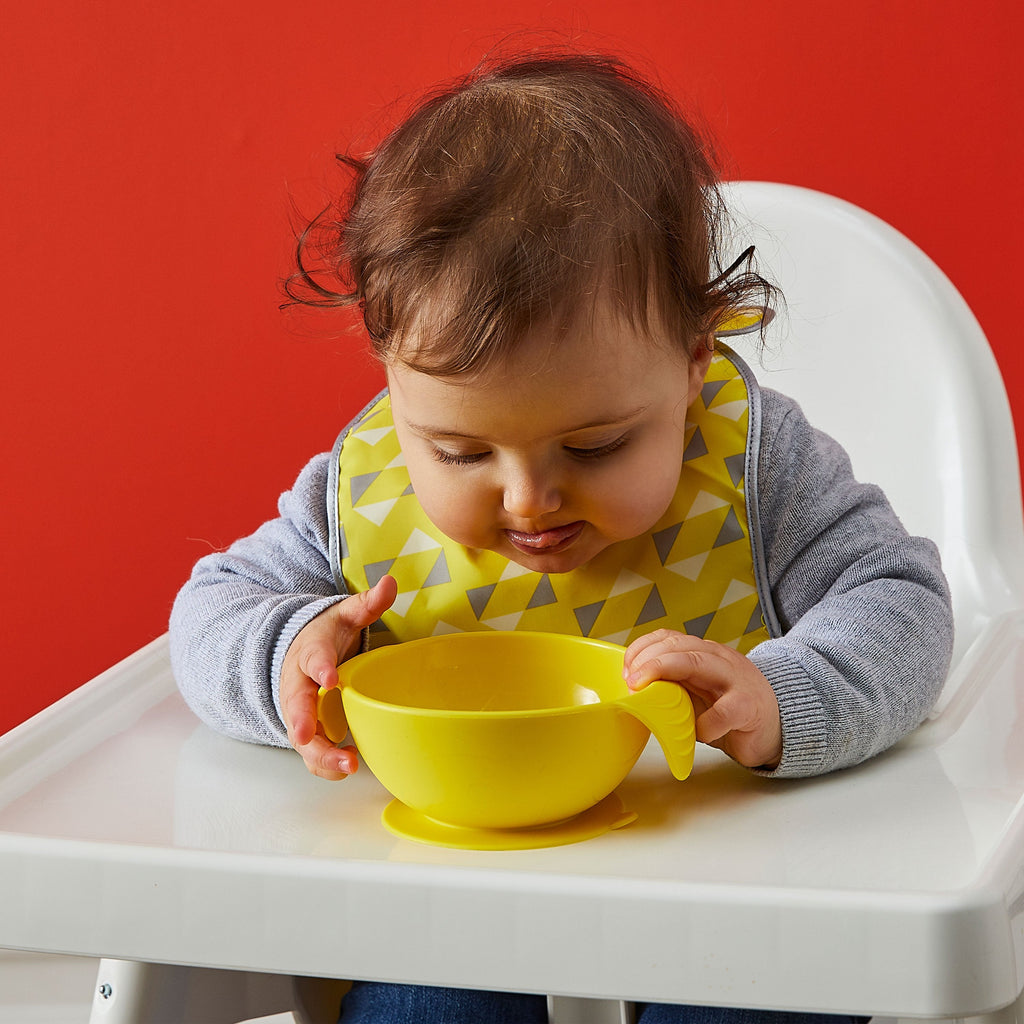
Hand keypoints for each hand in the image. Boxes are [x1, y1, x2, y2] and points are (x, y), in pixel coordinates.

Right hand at [280, 575, 396, 779]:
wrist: (298, 653)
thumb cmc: (326, 637)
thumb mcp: (345, 615)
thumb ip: (367, 603)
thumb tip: (390, 582)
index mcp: (309, 654)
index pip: (312, 659)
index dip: (320, 669)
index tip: (330, 679)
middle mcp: (298, 687)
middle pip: (297, 707)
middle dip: (304, 723)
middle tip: (311, 737)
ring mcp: (301, 713)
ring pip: (304, 738)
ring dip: (320, 754)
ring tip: (347, 764)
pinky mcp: (309, 732)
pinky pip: (314, 752)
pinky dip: (326, 763)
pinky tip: (348, 769)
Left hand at [623, 629, 781, 769]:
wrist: (776, 726)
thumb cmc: (729, 709)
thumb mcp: (696, 692)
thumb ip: (672, 685)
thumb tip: (632, 688)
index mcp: (704, 653)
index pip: (669, 637)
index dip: (643, 648)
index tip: (627, 669)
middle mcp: (719, 659)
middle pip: (680, 646)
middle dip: (649, 659)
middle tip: (631, 680)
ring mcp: (736, 680)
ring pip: (697, 663)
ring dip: (665, 672)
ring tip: (646, 693)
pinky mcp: (749, 707)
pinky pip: (722, 712)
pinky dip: (704, 724)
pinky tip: (698, 733)